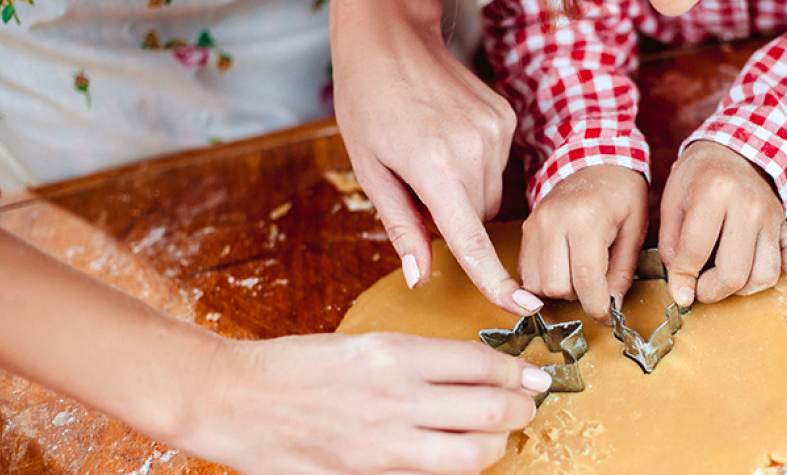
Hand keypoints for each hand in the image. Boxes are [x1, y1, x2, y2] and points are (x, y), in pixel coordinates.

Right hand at [176, 333, 550, 474]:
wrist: (231, 398)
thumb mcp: (364, 345)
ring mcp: (381, 444)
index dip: (520, 372)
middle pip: (492, 409)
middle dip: (522, 409)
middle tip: (526, 405)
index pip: (484, 363)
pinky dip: (453, 470)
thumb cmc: (294, 366)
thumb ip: (420, 361)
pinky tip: (454, 459)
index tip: (534, 375)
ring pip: (472, 453)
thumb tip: (476, 373)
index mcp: (395, 353)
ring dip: (497, 445)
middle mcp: (395, 398)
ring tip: (497, 436)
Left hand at [326, 0, 539, 315]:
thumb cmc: (366, 103)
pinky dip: (474, 165)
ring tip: (428, 153)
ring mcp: (496, 130)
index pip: (471, 240)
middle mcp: (475, 150)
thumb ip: (402, 227)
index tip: (521, 308)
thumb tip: (421, 278)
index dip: (495, 280)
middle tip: (415, 185)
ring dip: (464, 191)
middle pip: (478, 217)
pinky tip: (447, 135)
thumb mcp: (371, 170)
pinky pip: (496, 164)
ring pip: (489, 192)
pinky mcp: (505, 117)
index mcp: (435, 168)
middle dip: (453, 216)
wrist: (390, 38)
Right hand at [520, 165, 647, 321]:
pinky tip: (564, 268)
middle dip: (578, 296)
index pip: (586, 279)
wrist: (596, 162)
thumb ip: (624, 270)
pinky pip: (526, 272)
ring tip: (579, 273)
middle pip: (556, 286)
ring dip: (559, 290)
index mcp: (586, 218)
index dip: (597, 306)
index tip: (607, 316)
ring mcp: (535, 224)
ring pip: (536, 284)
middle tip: (596, 284)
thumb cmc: (622, 194)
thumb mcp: (636, 229)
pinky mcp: (525, 229)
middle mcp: (554, 220)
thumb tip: (611, 305)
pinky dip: (544, 281)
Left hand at [658, 141, 786, 306]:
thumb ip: (672, 245)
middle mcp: (749, 205)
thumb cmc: (698, 177)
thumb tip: (681, 286)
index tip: (679, 293)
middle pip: (735, 273)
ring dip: (742, 288)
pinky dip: (780, 272)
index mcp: (715, 192)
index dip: (682, 279)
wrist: (733, 152)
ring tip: (723, 276)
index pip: (696, 251)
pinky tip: (756, 266)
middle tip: (698, 287)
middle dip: (711, 292)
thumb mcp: (671, 202)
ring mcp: (772, 215)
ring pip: (766, 275)